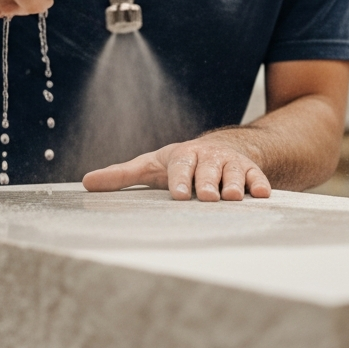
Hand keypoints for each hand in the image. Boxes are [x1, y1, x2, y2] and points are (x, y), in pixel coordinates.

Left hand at [82, 133, 272, 200]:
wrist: (220, 149)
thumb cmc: (179, 164)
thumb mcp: (151, 166)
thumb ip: (121, 176)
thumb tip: (86, 182)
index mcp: (182, 157)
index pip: (180, 166)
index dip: (180, 179)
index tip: (178, 194)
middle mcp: (207, 158)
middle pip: (208, 169)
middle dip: (208, 182)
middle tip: (208, 197)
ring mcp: (230, 164)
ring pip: (234, 172)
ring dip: (234, 184)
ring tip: (233, 198)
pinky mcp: (250, 171)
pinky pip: (257, 176)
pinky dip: (260, 184)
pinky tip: (263, 195)